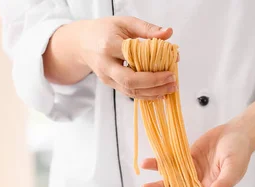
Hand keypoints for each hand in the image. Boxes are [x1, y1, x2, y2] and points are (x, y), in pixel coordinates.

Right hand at [44, 16, 176, 99]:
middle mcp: (105, 64)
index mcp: (109, 45)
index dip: (153, 61)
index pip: (133, 56)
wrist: (82, 43)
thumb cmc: (105, 30)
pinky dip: (145, 94)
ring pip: (130, 91)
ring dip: (152, 92)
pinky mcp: (109, 84)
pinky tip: (160, 92)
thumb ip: (147, 28)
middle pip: (130, 81)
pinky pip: (128, 92)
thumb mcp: (125, 23)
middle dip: (154, 83)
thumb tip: (168, 33)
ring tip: (170, 88)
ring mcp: (106, 77)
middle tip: (172, 80)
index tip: (172, 63)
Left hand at [139, 123, 252, 186]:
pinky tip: (145, 164)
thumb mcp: (234, 168)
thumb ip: (223, 183)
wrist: (236, 133)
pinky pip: (169, 164)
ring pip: (171, 183)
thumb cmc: (240, 153)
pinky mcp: (185, 159)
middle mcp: (198, 186)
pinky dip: (157, 164)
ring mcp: (190, 172)